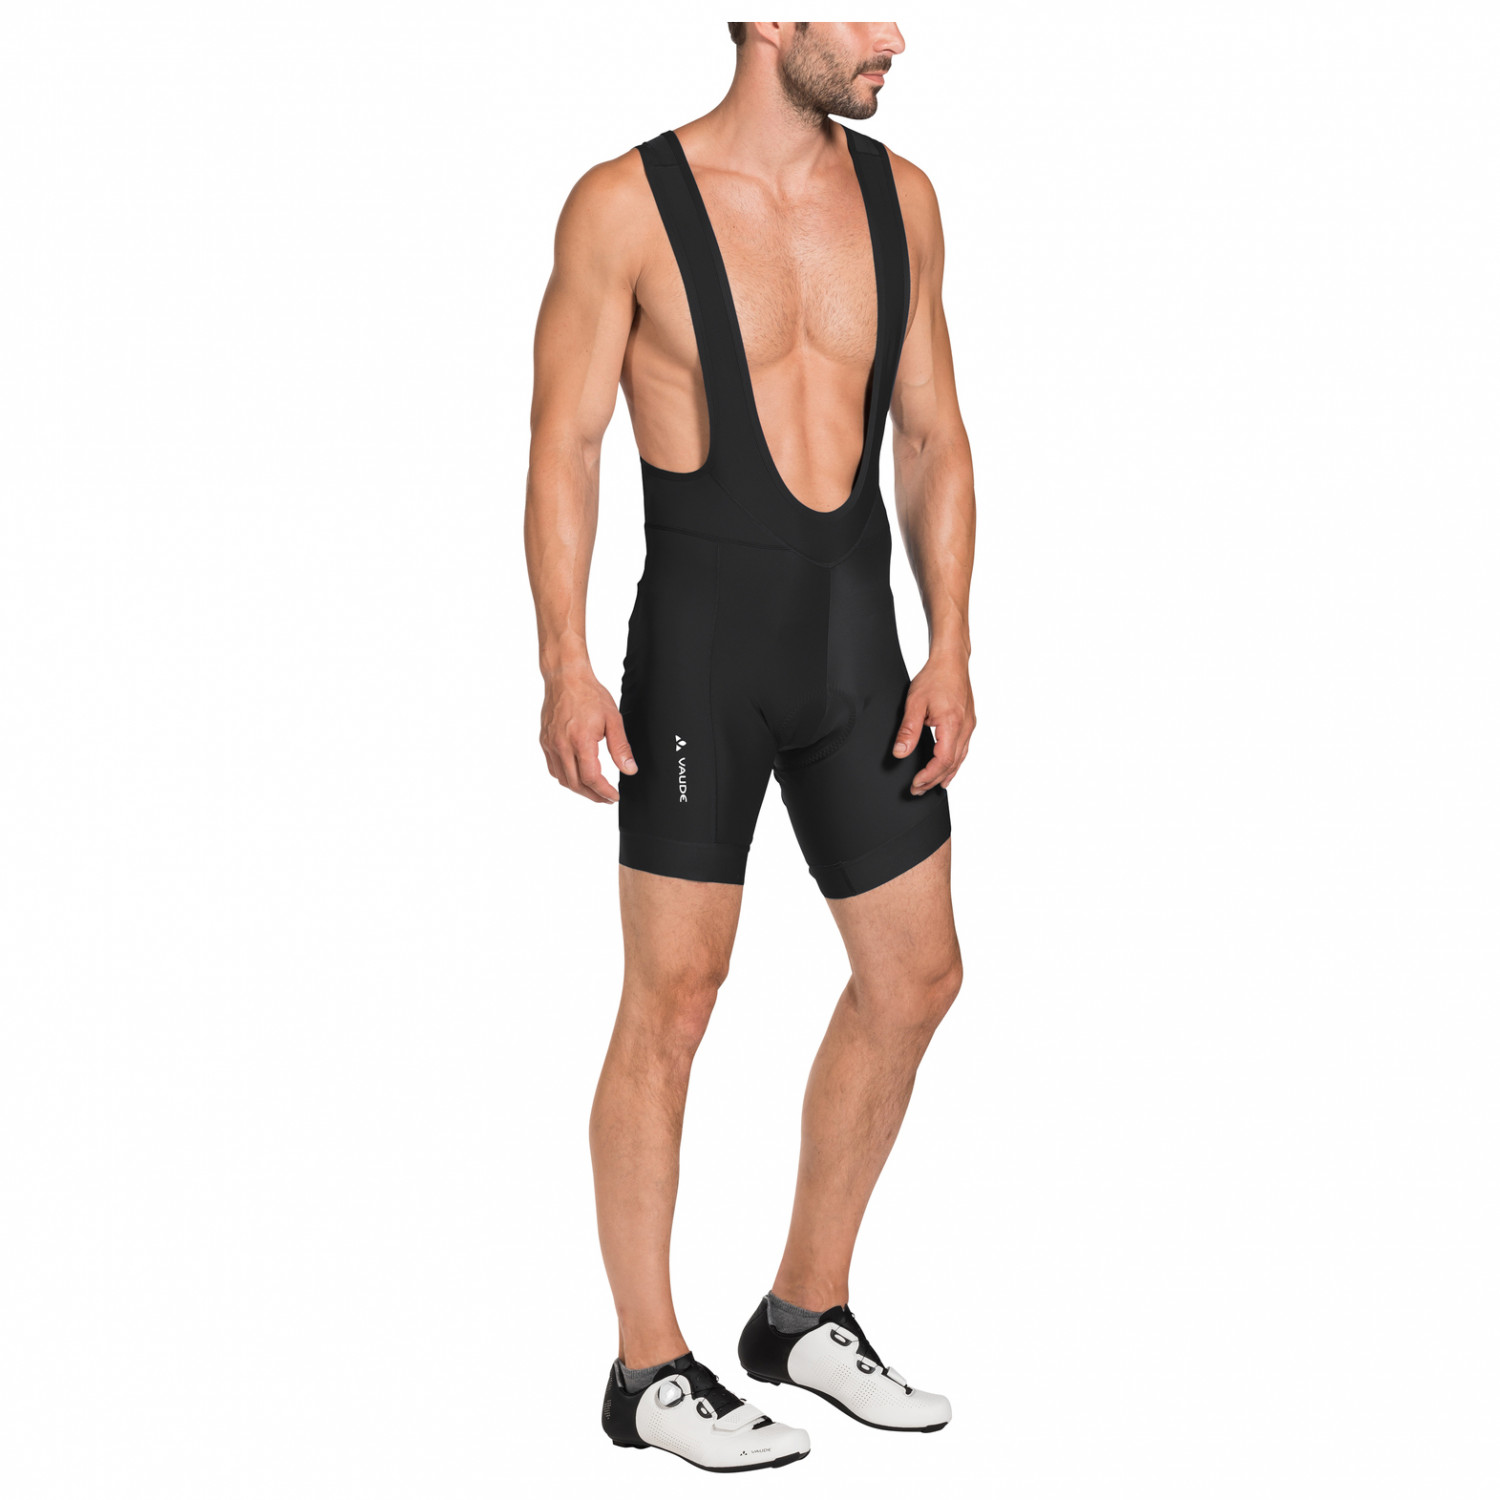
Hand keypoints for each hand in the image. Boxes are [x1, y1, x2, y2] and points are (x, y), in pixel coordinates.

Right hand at [539, 668, 635, 803]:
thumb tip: (629, 769)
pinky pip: (553, 768)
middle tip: (606, 798)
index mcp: (580, 740)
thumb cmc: (589, 694)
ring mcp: (551, 744)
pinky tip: (576, 776)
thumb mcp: (613, 720)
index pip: (591, 778)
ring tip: (593, 790)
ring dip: (578, 789)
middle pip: (576, 784)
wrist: (566, 678)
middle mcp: (562, 745)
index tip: (613, 797)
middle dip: (593, 795)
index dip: (604, 792)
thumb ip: (621, 748)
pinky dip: (566, 778)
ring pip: (563, 779)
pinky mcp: (545, 741)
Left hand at [893, 651, 975, 794]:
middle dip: (934, 780)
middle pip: (952, 764)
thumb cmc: (935, 677)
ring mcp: (969, 726)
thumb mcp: (915, 702)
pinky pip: (963, 750)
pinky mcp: (969, 722)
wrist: (951, 660)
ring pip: (960, 759)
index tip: (916, 784)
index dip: (929, 776)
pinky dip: (955, 764)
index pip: (943, 761)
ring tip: (931, 786)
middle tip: (918, 790)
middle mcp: (964, 728)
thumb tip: (900, 752)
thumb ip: (908, 730)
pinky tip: (948, 771)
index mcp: (952, 724)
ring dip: (945, 775)